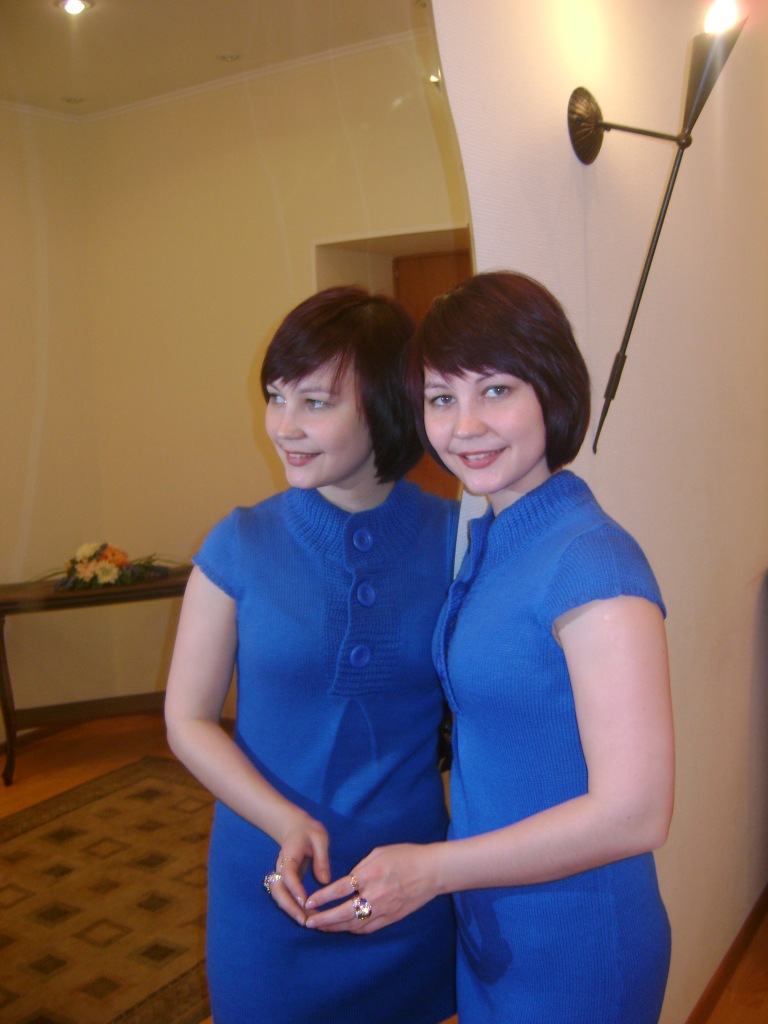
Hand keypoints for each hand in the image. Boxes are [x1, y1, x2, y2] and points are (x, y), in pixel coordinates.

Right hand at [266, 812, 330, 925]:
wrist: (295, 827)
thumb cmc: (309, 832)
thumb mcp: (320, 838)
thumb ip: (322, 858)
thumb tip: (325, 880)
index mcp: (289, 855)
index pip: (288, 874)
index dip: (295, 889)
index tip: (305, 902)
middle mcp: (280, 867)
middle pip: (278, 890)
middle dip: (289, 906)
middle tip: (304, 921)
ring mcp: (280, 874)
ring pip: (278, 896)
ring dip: (290, 909)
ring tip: (306, 922)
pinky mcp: (284, 880)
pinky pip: (284, 896)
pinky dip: (292, 907)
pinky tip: (306, 916)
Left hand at [304, 842, 437, 933]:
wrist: (431, 871)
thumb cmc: (405, 856)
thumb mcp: (379, 853)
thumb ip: (360, 867)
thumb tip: (346, 880)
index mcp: (371, 875)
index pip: (340, 889)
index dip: (322, 897)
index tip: (309, 902)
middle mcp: (375, 895)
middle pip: (343, 912)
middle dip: (323, 919)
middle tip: (308, 921)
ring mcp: (384, 909)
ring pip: (354, 924)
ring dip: (335, 927)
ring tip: (321, 927)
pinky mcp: (391, 918)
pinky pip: (368, 928)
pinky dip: (353, 930)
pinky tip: (343, 928)